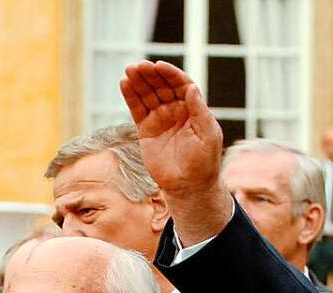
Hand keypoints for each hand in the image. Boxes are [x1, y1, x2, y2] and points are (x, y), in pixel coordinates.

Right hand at [120, 60, 231, 244]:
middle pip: (162, 86)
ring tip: (129, 70)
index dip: (171, 74)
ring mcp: (160, 119)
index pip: (181, 84)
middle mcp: (176, 110)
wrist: (188, 186)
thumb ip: (199, 111)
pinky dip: (130, 96)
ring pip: (148, 95)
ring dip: (139, 81)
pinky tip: (124, 83)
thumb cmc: (204, 162)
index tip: (160, 66)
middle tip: (140, 66)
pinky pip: (137, 109)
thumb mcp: (208, 135)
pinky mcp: (146, 130)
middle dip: (151, 74)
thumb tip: (191, 87)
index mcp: (193, 108)